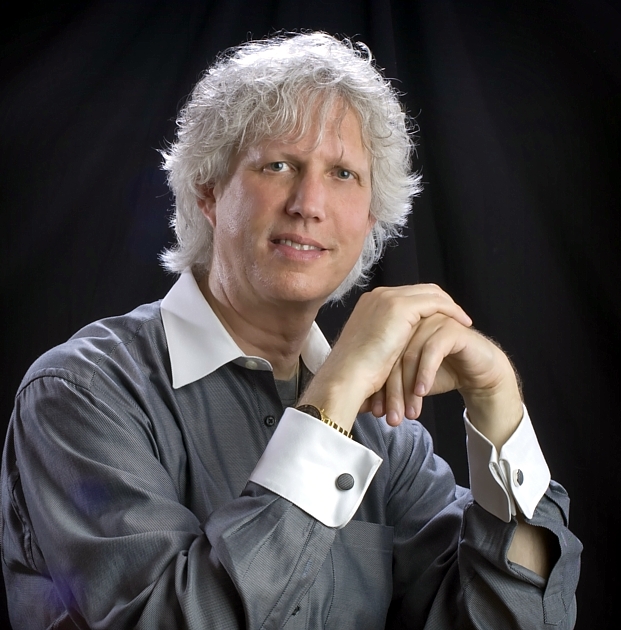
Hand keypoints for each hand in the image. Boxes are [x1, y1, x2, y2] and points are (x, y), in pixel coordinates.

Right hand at [300, 284, 522, 447]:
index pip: (406, 297)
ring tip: (463, 321)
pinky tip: (462, 324)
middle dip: (441, 302)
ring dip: (449, 306)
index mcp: (370, 304)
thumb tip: (398, 348)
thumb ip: (386, 340)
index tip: (441, 321)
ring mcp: (387, 298)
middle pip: (420, 290)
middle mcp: (378, 296)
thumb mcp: (373, 350)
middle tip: (458, 318)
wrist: (346, 379)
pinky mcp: (399, 307)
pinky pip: (436, 302)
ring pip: (430, 293)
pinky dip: (451, 311)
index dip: (427, 306)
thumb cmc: (355, 375)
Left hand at [363, 312, 522, 449]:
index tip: (377, 413)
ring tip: (409, 412)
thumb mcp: (410, 379)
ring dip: (408, 387)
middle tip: (392, 417)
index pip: (380, 357)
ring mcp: (432, 321)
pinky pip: (432, 349)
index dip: (379, 387)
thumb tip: (364, 405)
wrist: (478, 372)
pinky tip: (423, 392)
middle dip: (392, 391)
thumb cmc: (442, 373)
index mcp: (398, 329)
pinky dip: (425, 373)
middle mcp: (413, 322)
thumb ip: (390, 382)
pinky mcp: (451, 327)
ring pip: (411, 354)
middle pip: (393, 355)